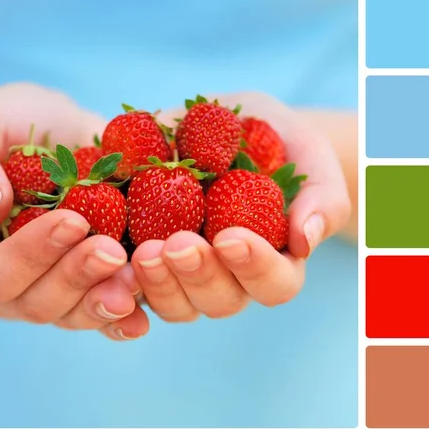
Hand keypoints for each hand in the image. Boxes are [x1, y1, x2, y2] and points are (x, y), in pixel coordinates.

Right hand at [0, 83, 148, 339]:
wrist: (61, 136)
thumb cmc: (12, 131)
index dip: (32, 255)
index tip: (73, 220)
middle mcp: (15, 286)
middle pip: (39, 303)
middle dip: (77, 277)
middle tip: (111, 251)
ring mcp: (58, 293)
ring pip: (76, 315)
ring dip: (105, 300)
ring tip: (135, 277)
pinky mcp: (94, 288)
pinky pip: (106, 317)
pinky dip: (126, 319)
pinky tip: (144, 315)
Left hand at [131, 92, 350, 321]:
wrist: (221, 125)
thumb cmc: (272, 138)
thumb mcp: (306, 151)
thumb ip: (321, 194)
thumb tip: (305, 240)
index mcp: (273, 258)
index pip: (275, 283)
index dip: (254, 268)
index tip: (230, 236)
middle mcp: (230, 276)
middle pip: (220, 300)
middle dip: (199, 276)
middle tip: (178, 244)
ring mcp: (185, 274)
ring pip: (175, 304)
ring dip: (159, 284)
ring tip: (143, 250)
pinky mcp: (148, 261)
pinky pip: (132, 285)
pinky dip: (120, 278)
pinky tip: (107, 252)